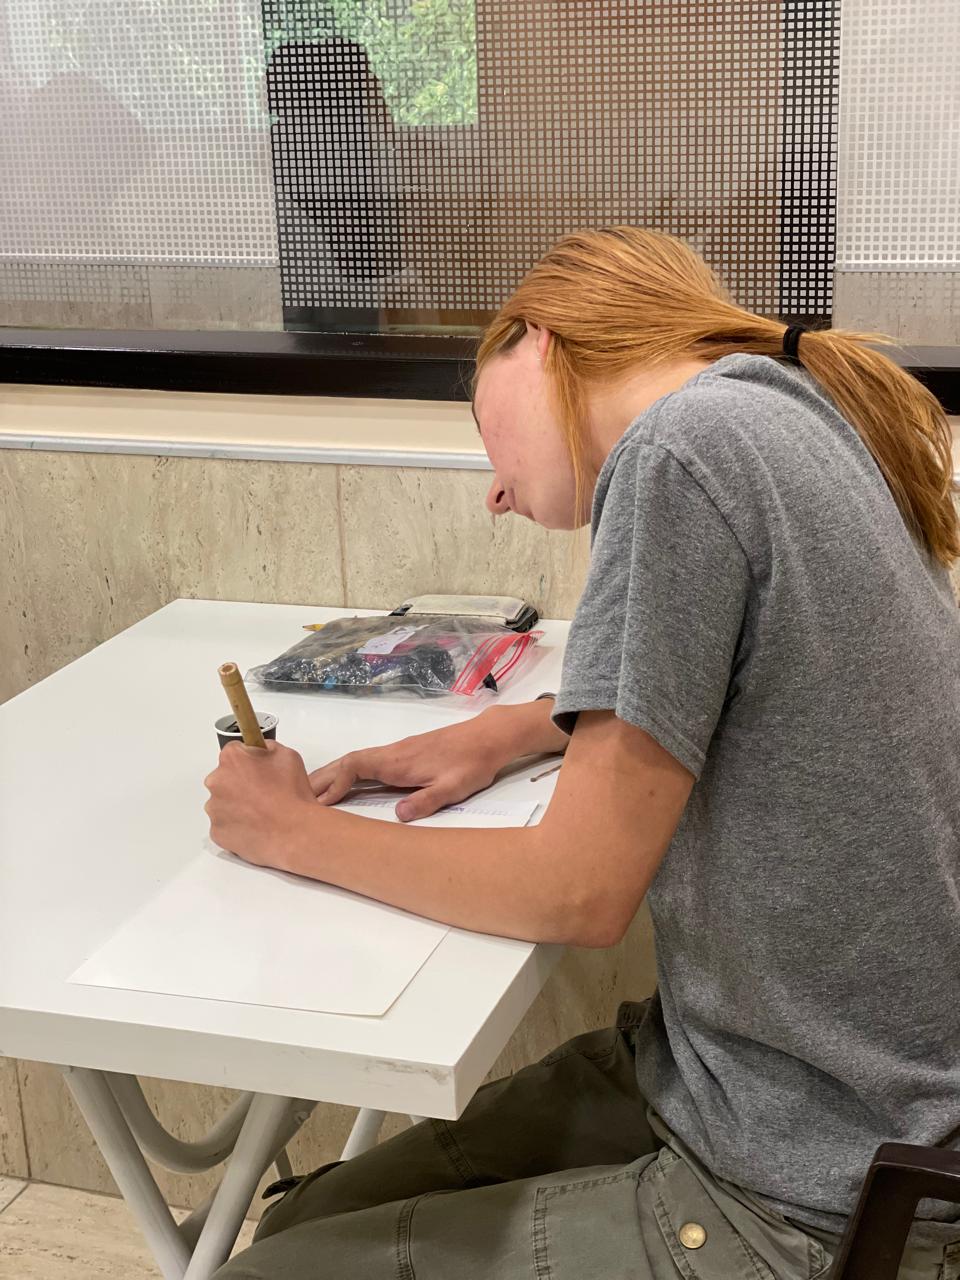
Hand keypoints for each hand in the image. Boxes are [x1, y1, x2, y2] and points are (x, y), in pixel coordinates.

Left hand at [204, 740, 317, 869]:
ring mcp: (214, 808)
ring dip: (237, 804)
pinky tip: (255, 825)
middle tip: (263, 792)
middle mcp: (216, 782)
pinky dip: (237, 825)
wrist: (294, 832)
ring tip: (261, 811)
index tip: (257, 768)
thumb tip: (260, 751)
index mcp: (232, 759)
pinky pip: (224, 824)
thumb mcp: (288, 755)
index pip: (234, 752)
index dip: (249, 760)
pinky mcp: (217, 831)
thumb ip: (267, 748)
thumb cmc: (291, 796)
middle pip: (224, 777)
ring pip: (223, 802)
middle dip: (240, 783)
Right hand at [308, 718, 508, 820]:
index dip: (335, 782)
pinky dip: (350, 772)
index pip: (355, 766)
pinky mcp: (405, 754)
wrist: (488, 737)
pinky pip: (368, 762)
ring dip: (334, 774)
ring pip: (357, 761)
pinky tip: (348, 785)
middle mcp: (393, 754)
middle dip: (323, 778)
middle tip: (300, 797)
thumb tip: (398, 816)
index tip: (320, 801)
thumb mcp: (453, 787)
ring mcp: (398, 752)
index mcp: (399, 762)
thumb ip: (426, 801)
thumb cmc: (472, 763)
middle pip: (349, 761)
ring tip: (315, 793)